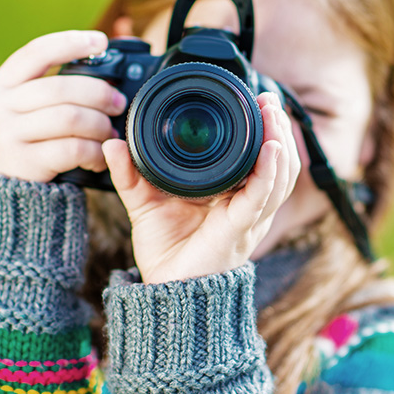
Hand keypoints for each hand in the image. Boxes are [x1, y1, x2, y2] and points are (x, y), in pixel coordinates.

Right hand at [0, 31, 126, 181]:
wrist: (1, 189)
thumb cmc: (27, 140)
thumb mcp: (26, 107)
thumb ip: (56, 85)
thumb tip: (103, 57)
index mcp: (2, 83)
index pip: (37, 52)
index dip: (71, 42)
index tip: (101, 41)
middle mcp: (1, 105)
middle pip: (61, 88)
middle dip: (99, 93)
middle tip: (118, 103)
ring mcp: (9, 134)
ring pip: (70, 118)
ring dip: (100, 126)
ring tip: (109, 135)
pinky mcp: (25, 162)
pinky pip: (72, 149)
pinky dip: (94, 152)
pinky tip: (99, 158)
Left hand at [103, 92, 300, 282]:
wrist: (168, 292)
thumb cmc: (167, 252)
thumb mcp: (145, 203)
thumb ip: (131, 174)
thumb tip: (112, 144)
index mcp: (234, 197)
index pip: (264, 159)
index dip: (268, 131)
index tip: (261, 101)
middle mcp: (250, 207)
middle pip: (282, 163)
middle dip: (280, 129)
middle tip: (271, 101)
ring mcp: (250, 219)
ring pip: (281, 176)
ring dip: (282, 143)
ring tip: (274, 117)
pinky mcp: (241, 229)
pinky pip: (262, 197)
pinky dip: (270, 172)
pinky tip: (271, 150)